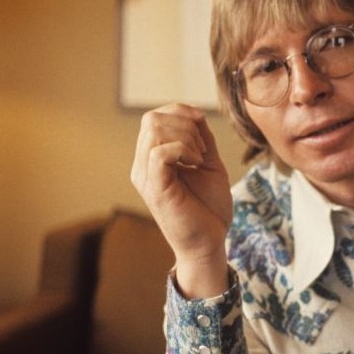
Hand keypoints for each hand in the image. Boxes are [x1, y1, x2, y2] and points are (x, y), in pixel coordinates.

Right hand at [131, 103, 231, 297]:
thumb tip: (196, 114)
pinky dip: (183, 149)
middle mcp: (143, 166)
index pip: (154, 117)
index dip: (179, 110)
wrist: (210, 242)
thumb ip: (201, 139)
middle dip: (184, 122)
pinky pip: (159, 152)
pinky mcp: (155, 188)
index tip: (202, 120)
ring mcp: (146, 177)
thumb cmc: (209, 208)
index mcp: (152, 159)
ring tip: (200, 157)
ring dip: (186, 136)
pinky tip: (197, 164)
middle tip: (203, 147)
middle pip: (151, 119)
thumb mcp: (209, 164)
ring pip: (154, 130)